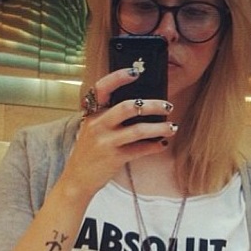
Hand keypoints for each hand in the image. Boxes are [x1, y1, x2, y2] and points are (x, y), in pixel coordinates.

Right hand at [62, 69, 176, 198]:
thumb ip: (108, 116)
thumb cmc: (90, 152)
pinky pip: (140, 150)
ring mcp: (106, 141)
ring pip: (138, 130)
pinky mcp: (114, 158)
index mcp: (92, 113)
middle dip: (153, 105)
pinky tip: (162, 144)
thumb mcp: (92, 129)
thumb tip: (140, 106)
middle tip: (168, 106)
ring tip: (173, 127)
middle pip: (128, 107)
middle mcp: (98, 124)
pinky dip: (154, 146)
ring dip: (160, 128)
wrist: (77, 179)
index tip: (135, 72)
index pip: (102, 88)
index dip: (118, 77)